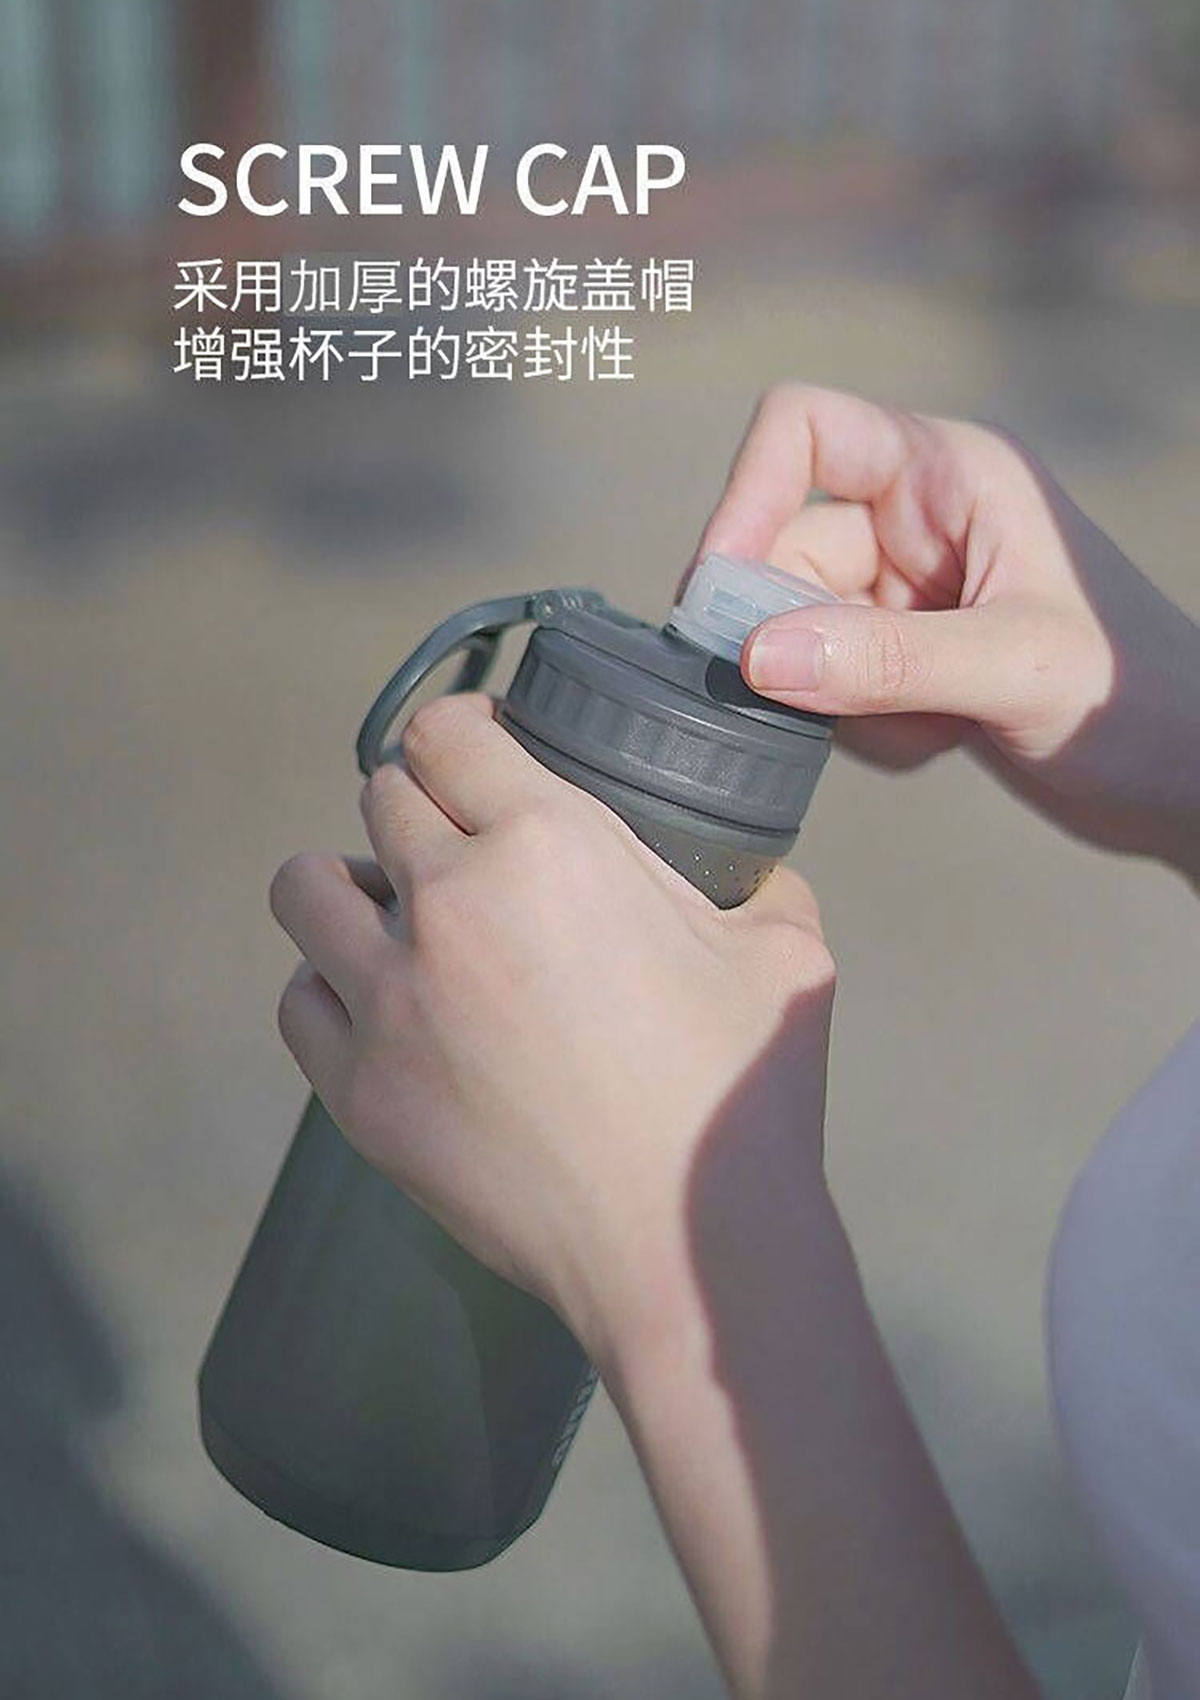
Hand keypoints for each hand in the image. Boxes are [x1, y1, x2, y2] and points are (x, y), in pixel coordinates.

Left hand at [268, 694, 1034, 1699]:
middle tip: (461, 846)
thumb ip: (751, 878)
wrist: (690, 1249)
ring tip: (395, 917)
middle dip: (423, 806)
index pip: (448, 728)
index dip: (464, 730)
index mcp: (549, 842)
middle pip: (381, 794)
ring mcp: (388, 999)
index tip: (480, 751)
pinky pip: (298, 1000)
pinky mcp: (357, 1091)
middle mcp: (447, 902)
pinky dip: (331, 988)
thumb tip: (739, 866)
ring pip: (305, 887)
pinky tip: (382, 1007)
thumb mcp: (784, 948)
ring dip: (348, 884)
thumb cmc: (743, 1094)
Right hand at [699, 385, 1199, 879]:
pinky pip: (830, 685)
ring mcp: (909, 590)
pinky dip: (868, 729)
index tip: (718, 596)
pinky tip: (943, 742)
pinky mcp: (906, 655)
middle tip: (828, 706)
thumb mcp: (1014, 668)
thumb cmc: (1138, 698)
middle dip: (793, 637)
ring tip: (932, 727)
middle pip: (783, 549)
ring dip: (843, 698)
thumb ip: (885, 662)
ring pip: (800, 631)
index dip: (746, 498)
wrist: (1188, 780)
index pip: (802, 430)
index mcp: (952, 474)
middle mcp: (919, 519)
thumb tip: (755, 659)